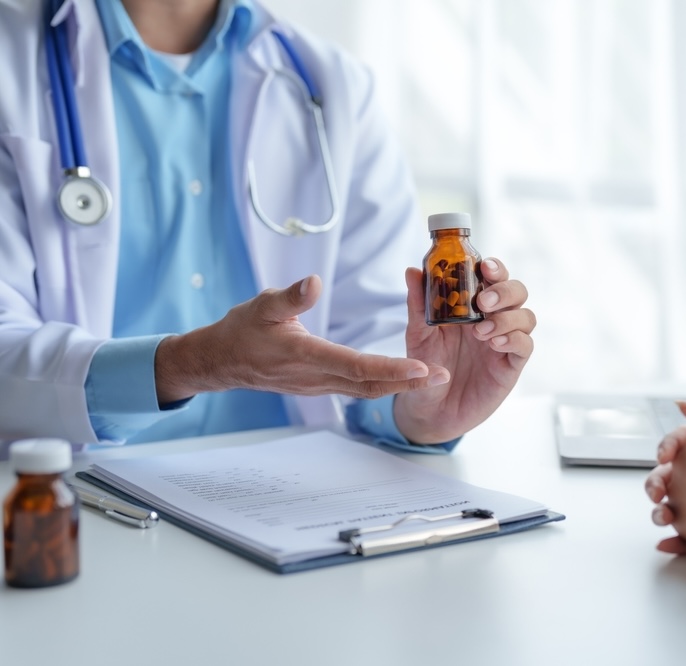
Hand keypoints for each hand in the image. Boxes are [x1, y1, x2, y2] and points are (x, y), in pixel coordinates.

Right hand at [154, 275, 447, 403]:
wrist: (221, 362)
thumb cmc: (241, 331)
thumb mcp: (261, 306)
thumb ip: (290, 296)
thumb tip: (314, 281)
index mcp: (306, 356)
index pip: (356, 366)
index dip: (390, 369)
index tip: (421, 368)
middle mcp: (316, 377)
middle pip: (370, 385)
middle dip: (408, 383)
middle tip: (444, 377)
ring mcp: (318, 385)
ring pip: (366, 390)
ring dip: (400, 386)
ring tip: (433, 379)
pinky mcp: (319, 385)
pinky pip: (357, 388)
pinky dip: (383, 384)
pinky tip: (403, 377)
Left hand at [393, 257, 535, 442]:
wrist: (429, 408)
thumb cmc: (426, 366)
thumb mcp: (418, 334)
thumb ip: (419, 303)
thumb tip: (413, 271)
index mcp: (473, 305)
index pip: (493, 277)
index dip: (494, 267)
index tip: (483, 266)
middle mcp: (493, 319)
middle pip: (517, 292)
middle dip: (504, 290)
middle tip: (483, 302)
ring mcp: (504, 341)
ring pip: (526, 316)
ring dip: (507, 318)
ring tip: (481, 332)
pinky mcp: (510, 365)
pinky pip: (525, 346)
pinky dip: (513, 339)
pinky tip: (494, 344)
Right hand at [644, 397, 685, 552]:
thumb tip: (682, 405)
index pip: (681, 443)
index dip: (668, 446)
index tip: (666, 455)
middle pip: (670, 476)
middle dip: (656, 483)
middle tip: (657, 491)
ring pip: (673, 507)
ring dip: (660, 511)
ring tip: (663, 517)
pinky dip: (674, 540)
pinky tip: (668, 543)